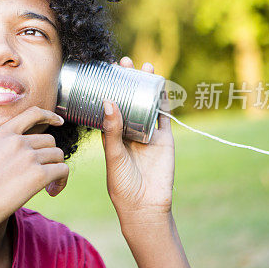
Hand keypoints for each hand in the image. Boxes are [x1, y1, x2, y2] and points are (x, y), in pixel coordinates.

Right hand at [0, 106, 68, 232]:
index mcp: (0, 134)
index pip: (32, 113)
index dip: (49, 115)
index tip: (59, 122)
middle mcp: (17, 141)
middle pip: (49, 140)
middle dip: (49, 156)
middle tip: (44, 175)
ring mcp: (28, 157)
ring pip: (58, 155)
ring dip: (57, 170)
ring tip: (48, 186)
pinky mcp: (38, 176)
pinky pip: (62, 171)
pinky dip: (62, 181)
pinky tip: (51, 192)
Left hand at [101, 57, 174, 221]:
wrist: (145, 205)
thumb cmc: (122, 184)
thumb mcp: (113, 155)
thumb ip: (112, 131)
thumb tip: (108, 102)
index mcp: (113, 135)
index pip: (110, 107)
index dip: (108, 89)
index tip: (104, 72)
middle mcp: (130, 131)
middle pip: (129, 100)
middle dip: (127, 82)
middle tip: (123, 63)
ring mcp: (148, 134)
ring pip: (148, 104)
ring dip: (147, 86)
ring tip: (144, 67)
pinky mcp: (164, 139)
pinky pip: (164, 116)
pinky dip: (164, 100)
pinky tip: (161, 84)